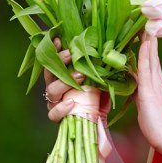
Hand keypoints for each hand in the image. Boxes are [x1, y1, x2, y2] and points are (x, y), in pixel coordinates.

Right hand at [43, 38, 113, 162]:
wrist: (97, 123)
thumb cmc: (96, 98)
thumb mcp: (99, 81)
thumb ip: (99, 68)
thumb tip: (112, 49)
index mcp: (61, 76)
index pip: (55, 60)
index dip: (55, 49)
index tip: (60, 39)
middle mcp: (54, 88)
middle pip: (50, 72)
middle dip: (60, 61)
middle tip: (72, 54)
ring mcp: (54, 103)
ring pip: (51, 91)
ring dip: (64, 82)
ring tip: (80, 76)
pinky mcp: (57, 118)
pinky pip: (54, 113)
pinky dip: (62, 108)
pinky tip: (72, 103)